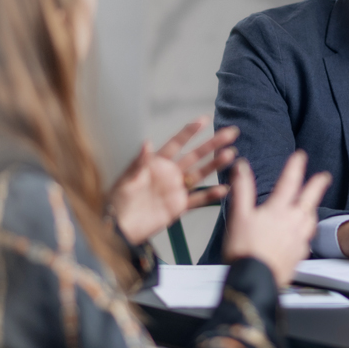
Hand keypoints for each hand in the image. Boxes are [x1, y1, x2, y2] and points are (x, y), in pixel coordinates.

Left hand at [108, 116, 238, 244]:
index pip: (176, 143)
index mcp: (156, 163)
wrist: (119, 227)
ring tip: (231, 155)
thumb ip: (139, 162)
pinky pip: (197, 200)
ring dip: (215, 165)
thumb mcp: (126, 179)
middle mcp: (169, 174)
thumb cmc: (117, 201)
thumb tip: (146, 142)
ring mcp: (175, 190)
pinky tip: (224, 188)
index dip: (190, 132)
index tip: (204, 120)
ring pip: (199, 175)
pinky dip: (210, 195)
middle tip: (230, 133)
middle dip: (212, 144)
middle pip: (194, 156)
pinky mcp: (178, 207)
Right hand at [222, 153, 328, 286]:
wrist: (255, 279)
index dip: (295, 167)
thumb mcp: (239, 215)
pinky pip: (307, 238)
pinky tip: (302, 234)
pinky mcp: (299, 255)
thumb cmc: (245, 250)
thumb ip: (242, 189)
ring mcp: (298, 240)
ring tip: (312, 205)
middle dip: (317, 185)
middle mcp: (293, 223)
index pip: (290, 182)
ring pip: (310, 219)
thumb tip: (241, 167)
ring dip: (312, 208)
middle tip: (324, 176)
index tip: (300, 156)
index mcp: (278, 211)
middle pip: (309, 199)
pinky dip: (306, 230)